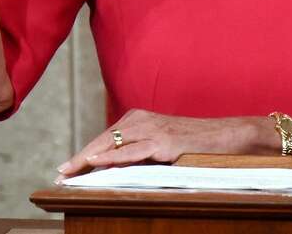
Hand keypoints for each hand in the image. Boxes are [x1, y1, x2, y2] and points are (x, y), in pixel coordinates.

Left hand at [56, 109, 270, 176]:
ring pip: (112, 144)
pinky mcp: (164, 142)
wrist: (229, 135)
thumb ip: (142, 153)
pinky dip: (111, 157)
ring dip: (88, 158)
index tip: (68, 167)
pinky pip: (131, 151)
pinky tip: (95, 163)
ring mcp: (153, 129)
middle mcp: (143, 120)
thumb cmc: (198, 143)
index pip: (106, 137)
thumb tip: (118, 170)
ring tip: (70, 172)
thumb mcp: (164, 147)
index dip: (85, 152)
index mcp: (141, 119)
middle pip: (103, 139)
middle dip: (80, 157)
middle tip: (61, 173)